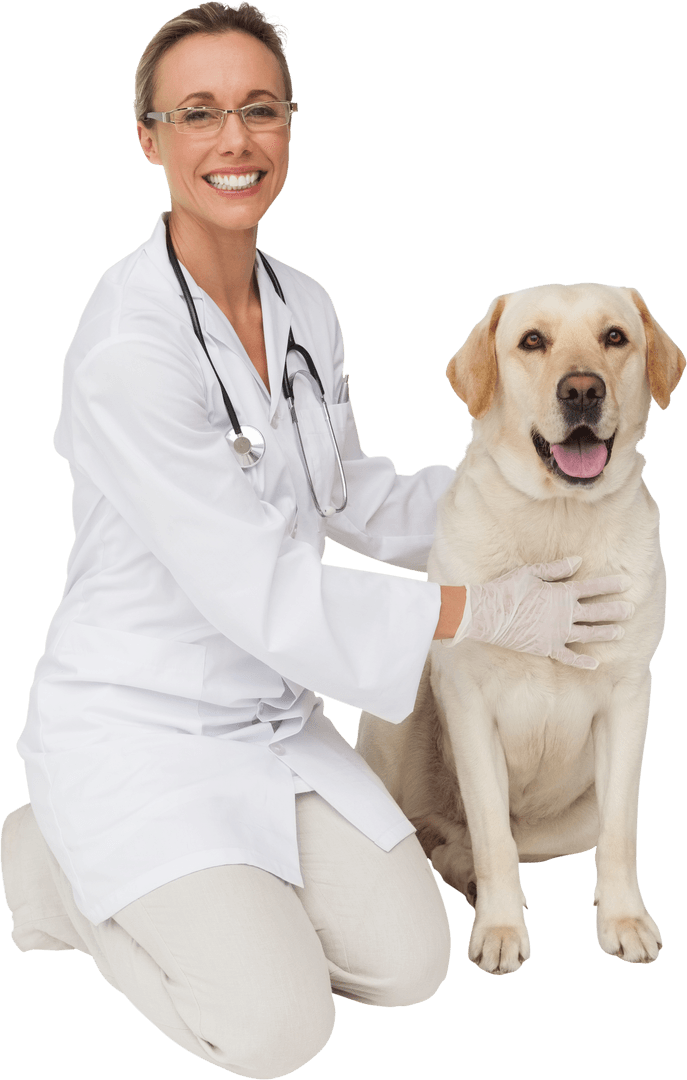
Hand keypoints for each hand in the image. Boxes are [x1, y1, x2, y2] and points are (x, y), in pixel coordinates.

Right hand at [447, 557, 632, 669]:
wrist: (487, 614)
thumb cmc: (506, 589)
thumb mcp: (530, 572)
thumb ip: (557, 569)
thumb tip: (578, 561)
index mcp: (560, 593)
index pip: (592, 587)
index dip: (610, 585)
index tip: (626, 582)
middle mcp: (563, 614)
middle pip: (596, 612)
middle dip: (615, 610)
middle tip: (631, 610)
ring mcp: (556, 633)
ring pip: (588, 634)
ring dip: (605, 633)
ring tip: (620, 632)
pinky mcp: (546, 648)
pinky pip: (568, 657)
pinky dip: (581, 662)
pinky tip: (595, 664)